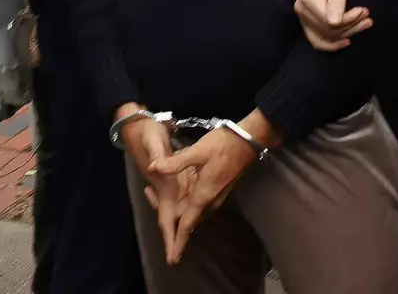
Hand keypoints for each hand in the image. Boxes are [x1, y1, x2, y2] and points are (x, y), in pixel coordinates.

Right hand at [115, 105, 185, 256]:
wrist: (135, 124)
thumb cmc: (145, 132)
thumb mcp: (153, 140)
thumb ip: (159, 155)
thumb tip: (157, 169)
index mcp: (162, 185)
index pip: (165, 218)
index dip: (170, 238)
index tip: (172, 258)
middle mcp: (164, 187)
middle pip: (172, 218)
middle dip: (175, 236)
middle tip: (177, 257)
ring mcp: (167, 181)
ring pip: (176, 207)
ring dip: (181, 219)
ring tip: (188, 232)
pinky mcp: (170, 174)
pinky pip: (179, 193)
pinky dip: (184, 201)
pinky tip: (190, 199)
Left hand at [148, 111, 278, 264]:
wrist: (248, 140)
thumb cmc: (223, 145)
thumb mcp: (197, 151)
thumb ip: (175, 162)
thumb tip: (152, 168)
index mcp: (203, 195)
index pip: (187, 224)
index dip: (177, 241)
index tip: (172, 259)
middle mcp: (210, 200)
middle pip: (188, 218)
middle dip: (171, 219)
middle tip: (149, 196)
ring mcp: (216, 196)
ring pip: (194, 210)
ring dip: (178, 208)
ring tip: (157, 193)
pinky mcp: (219, 189)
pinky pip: (199, 202)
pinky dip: (186, 200)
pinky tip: (178, 189)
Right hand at [295, 0, 371, 50]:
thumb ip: (337, 3)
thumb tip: (333, 23)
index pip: (330, 21)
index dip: (349, 19)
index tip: (364, 10)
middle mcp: (302, 10)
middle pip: (328, 30)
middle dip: (351, 25)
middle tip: (367, 15)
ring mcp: (303, 18)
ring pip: (326, 37)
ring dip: (348, 33)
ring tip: (365, 23)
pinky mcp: (308, 23)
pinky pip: (318, 40)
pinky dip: (332, 44)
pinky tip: (347, 41)